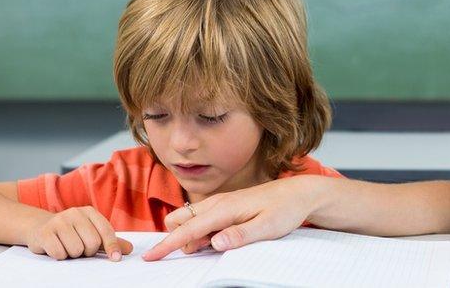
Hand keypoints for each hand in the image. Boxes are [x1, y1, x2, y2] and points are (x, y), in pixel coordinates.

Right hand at [24, 206, 132, 260]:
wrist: (40, 227)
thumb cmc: (72, 232)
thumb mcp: (92, 233)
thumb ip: (110, 241)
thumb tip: (129, 249)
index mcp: (89, 212)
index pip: (106, 231)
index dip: (112, 246)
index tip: (116, 259)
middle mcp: (75, 213)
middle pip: (92, 243)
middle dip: (88, 251)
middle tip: (80, 248)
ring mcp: (59, 221)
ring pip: (76, 250)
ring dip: (73, 254)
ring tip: (67, 246)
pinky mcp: (44, 232)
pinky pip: (59, 253)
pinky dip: (60, 256)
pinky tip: (56, 248)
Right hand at [142, 176, 321, 260]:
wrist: (299, 193)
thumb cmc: (285, 209)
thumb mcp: (267, 228)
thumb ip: (240, 235)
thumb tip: (214, 242)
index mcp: (225, 208)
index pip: (188, 229)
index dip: (168, 244)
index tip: (151, 256)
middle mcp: (218, 202)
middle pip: (180, 219)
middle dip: (179, 238)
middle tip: (203, 251)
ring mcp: (221, 202)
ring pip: (190, 218)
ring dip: (193, 235)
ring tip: (221, 242)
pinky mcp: (226, 205)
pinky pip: (203, 218)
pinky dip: (203, 231)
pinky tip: (223, 236)